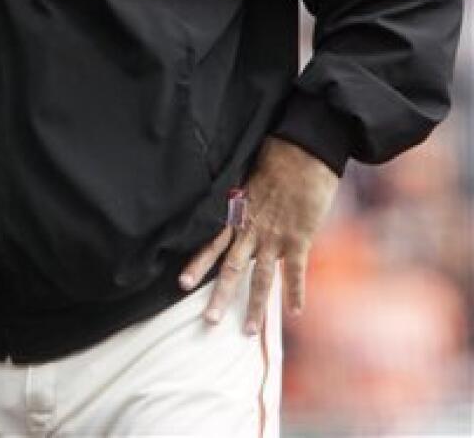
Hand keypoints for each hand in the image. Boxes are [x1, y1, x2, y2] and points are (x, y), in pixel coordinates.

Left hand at [179, 136, 339, 334]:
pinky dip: (295, 292)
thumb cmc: (274, 160)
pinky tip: (294, 312)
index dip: (198, 264)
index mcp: (237, 216)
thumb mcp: (247, 180)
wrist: (301, 151)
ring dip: (254, 306)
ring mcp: (275, 236)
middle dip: (220, 296)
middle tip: (206, 321)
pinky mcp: (299, 237)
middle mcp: (252, 230)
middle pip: (232, 268)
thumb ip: (240, 201)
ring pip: (261, 278)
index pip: (211, 244)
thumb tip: (231, 208)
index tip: (181, 283)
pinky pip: (296, 271)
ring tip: (246, 331)